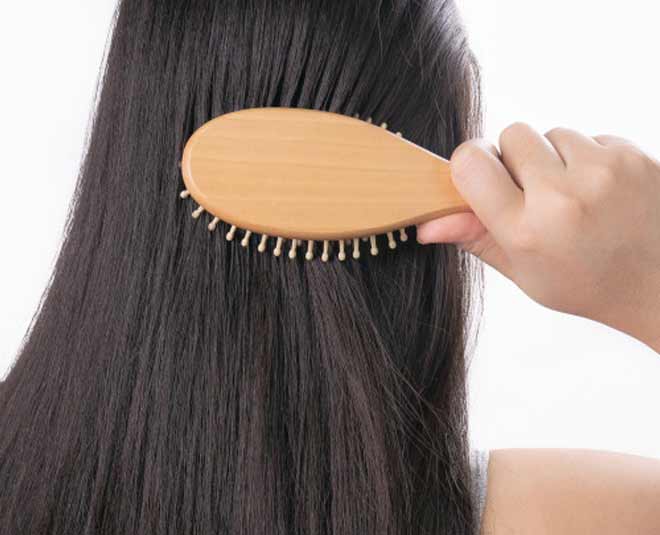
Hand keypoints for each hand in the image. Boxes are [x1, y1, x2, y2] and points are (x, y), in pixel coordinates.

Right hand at [418, 124, 659, 351]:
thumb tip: (427, 224)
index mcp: (526, 231)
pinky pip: (589, 137)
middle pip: (511, 135)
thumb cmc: (586, 283)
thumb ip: (475, 238)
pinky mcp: (632, 156)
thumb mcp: (523, 272)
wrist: (658, 285)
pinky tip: (600, 191)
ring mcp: (602, 172)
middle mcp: (562, 197)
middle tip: (534, 193)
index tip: (481, 178)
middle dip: (515, 159)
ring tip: (573, 196)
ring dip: (554, 158)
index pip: (470, 162)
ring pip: (551, 133)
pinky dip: (587, 158)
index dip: (471, 165)